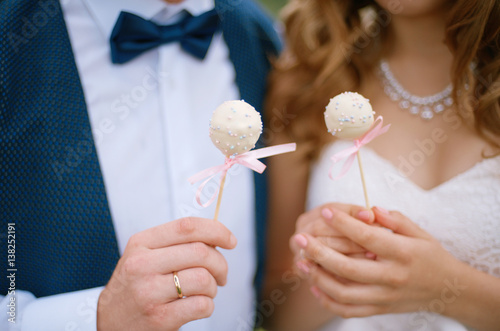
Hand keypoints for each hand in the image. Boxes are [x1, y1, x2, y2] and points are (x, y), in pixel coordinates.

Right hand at [97, 217, 236, 330]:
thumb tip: (216, 237)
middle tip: (221, 275)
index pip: (187, 226)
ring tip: (206, 292)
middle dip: (220, 264)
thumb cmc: (136, 287)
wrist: (112, 323)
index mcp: (141, 243)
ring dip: (213, 287)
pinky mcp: (158, 317)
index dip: (216, 230)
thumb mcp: (145, 256)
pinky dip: (208, 306)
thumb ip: (175, 243)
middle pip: (200, 252)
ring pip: (203, 279)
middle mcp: (142, 264)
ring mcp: (148, 291)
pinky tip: (198, 306)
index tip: (230, 240)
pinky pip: (201, 305)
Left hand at [294, 206, 465, 317]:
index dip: (344, 223)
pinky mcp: (380, 309)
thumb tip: (369, 210)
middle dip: (319, 252)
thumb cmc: (431, 256)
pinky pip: (348, 310)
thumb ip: (394, 220)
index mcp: (403, 253)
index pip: (367, 237)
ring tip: (301, 262)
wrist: (449, 291)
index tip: (325, 212)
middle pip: (348, 268)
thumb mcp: (419, 233)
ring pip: (344, 292)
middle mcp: (392, 277)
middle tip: (299, 239)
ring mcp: (385, 297)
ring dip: (318, 277)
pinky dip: (328, 300)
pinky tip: (315, 285)